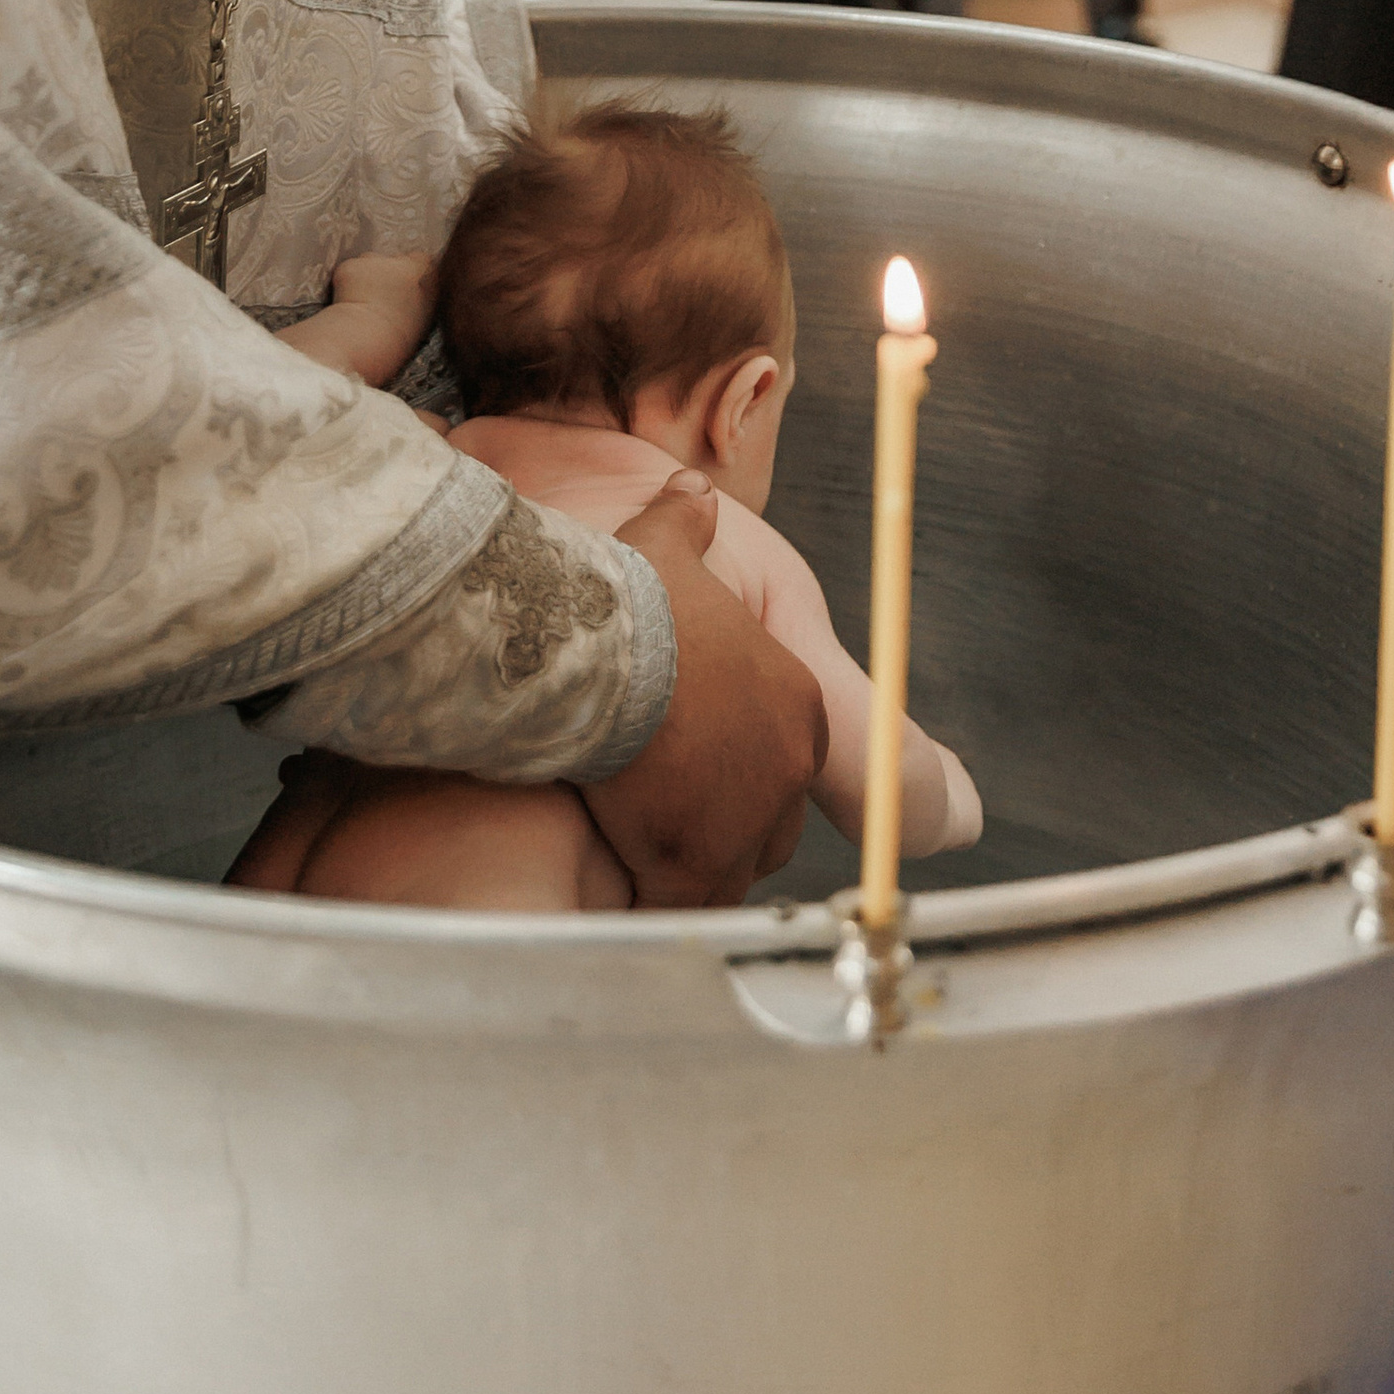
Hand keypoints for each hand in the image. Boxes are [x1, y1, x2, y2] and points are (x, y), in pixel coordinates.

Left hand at [275, 248, 438, 388]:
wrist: (370, 339)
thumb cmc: (400, 341)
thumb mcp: (425, 319)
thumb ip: (422, 299)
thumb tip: (413, 298)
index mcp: (427, 275)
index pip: (422, 261)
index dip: (410, 274)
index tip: (403, 288)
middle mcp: (404, 261)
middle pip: (394, 261)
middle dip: (386, 274)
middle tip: (379, 299)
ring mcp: (375, 261)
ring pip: (369, 264)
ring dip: (365, 278)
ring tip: (362, 305)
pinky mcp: (350, 266)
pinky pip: (348, 272)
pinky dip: (345, 284)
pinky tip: (347, 304)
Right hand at [581, 474, 823, 905]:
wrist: (595, 639)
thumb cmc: (629, 591)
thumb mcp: (671, 543)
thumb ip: (689, 525)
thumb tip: (694, 493)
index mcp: (797, 700)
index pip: (782, 762)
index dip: (736, 775)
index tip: (692, 774)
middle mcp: (791, 763)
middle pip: (768, 824)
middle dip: (724, 828)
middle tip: (667, 819)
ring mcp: (751, 815)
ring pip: (729, 867)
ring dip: (692, 865)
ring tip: (641, 856)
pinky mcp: (698, 857)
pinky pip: (684, 900)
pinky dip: (655, 896)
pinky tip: (622, 886)